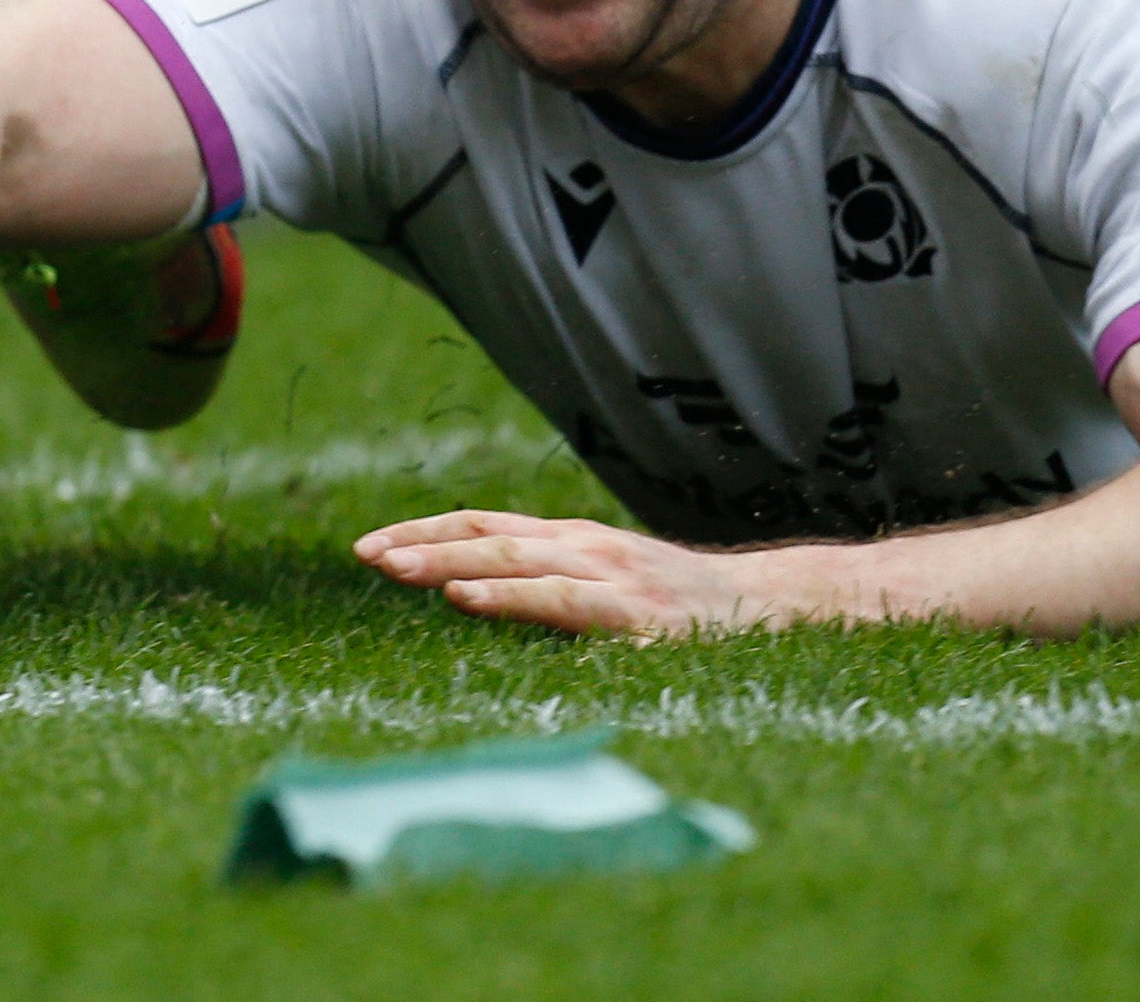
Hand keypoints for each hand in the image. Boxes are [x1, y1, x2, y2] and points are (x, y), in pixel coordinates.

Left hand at [354, 508, 793, 639]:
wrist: (777, 608)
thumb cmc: (687, 610)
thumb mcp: (612, 588)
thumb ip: (555, 588)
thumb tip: (479, 601)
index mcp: (574, 541)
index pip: (484, 525)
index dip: (425, 531)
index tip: (370, 547)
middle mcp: (586, 547)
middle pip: (486, 535)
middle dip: (419, 544)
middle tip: (362, 555)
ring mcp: (612, 576)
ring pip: (513, 560)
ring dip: (447, 562)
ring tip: (396, 569)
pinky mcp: (635, 614)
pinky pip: (560, 603)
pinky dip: (507, 597)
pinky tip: (466, 600)